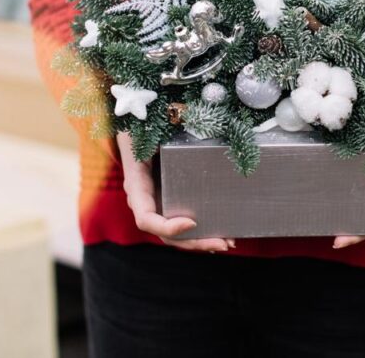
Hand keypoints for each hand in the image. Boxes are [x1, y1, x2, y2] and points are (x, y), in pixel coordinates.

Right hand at [117, 132, 234, 251]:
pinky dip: (199, 231)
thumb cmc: (144, 122)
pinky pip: (181, 221)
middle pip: (165, 234)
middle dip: (194, 242)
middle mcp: (145, 200)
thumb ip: (169, 127)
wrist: (138, 122)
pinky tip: (221, 233)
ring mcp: (157, 201)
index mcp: (137, 184)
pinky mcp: (169, 198)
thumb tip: (196, 120)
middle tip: (224, 243)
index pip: (145, 219)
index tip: (192, 222)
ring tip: (228, 242)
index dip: (166, 227)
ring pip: (175, 234)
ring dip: (200, 241)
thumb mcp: (151, 125)